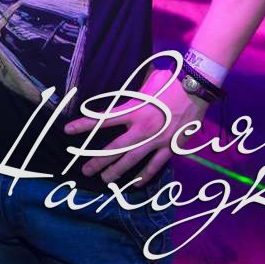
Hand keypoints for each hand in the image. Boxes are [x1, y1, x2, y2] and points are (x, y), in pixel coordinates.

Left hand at [63, 68, 205, 185]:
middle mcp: (143, 128)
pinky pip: (157, 165)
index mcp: (134, 110)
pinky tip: (135, 183)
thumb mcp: (145, 83)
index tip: (68, 130)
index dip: (84, 125)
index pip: (102, 119)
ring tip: (105, 180)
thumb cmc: (170, 81)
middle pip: (115, 148)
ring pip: (133, 160)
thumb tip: (122, 98)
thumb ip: (131, 95)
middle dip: (98, 160)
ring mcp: (158, 140)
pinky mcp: (172, 147)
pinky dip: (146, 175)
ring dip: (117, 171)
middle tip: (85, 170)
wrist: (196, 88)